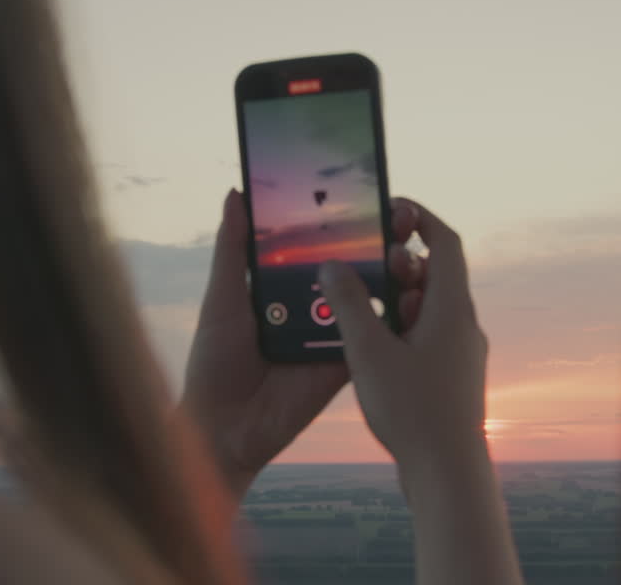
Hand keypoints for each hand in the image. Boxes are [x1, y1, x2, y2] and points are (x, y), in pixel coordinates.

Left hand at [181, 189, 424, 499]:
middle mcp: (310, 306)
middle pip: (348, 268)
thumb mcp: (222, 297)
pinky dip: (389, 319)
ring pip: (368, 298)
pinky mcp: (345, 362)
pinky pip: (372, 337)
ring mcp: (331, 334)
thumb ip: (233, 248)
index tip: (360, 191)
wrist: (224, 428)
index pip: (314, 247)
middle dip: (372, 243)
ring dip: (388, 275)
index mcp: (282, 286)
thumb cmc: (214, 361)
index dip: (335, 222)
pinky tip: (406, 296)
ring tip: (403, 251)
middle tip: (394, 215)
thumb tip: (237, 193)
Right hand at [317, 199, 488, 470]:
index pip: (445, 242)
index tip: (391, 209)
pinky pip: (429, 335)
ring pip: (431, 307)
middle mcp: (464, 325)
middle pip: (437, 273)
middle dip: (400, 262)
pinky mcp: (453, 378)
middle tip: (366, 264)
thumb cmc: (412, 411)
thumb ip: (349, 303)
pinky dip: (402, 326)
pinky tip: (373, 347)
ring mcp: (461, 353)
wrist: (447, 473)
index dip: (420, 218)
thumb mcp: (368, 351)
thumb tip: (334, 265)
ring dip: (399, 297)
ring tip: (363, 307)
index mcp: (451, 308)